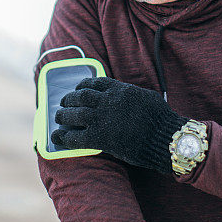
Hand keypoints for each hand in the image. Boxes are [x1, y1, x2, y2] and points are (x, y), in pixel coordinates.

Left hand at [52, 77, 187, 173]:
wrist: (166, 138)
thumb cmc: (162, 121)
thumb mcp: (147, 98)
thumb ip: (132, 94)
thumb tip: (127, 94)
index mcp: (120, 90)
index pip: (95, 82)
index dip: (82, 85)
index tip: (77, 88)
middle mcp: (108, 101)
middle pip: (80, 96)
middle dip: (69, 99)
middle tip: (63, 104)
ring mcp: (102, 119)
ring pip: (74, 113)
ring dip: (63, 115)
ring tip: (58, 117)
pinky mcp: (100, 138)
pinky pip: (75, 136)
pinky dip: (63, 137)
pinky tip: (56, 138)